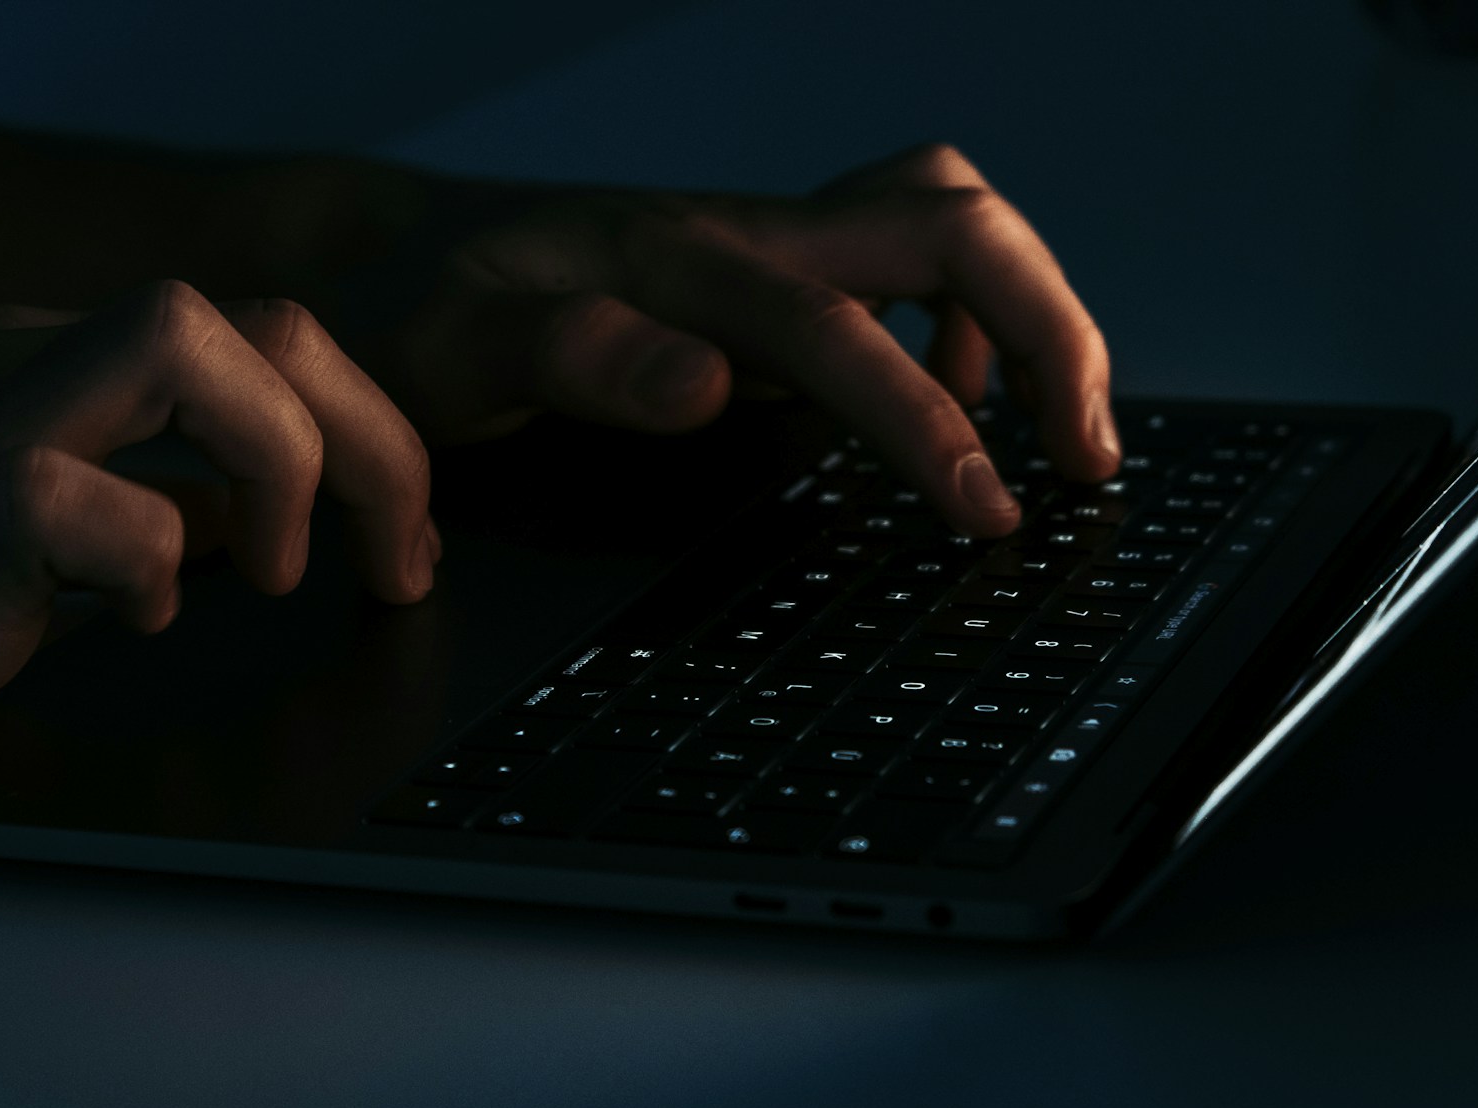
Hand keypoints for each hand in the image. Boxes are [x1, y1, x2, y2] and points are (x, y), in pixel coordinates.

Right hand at [0, 281, 434, 774]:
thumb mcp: (37, 532)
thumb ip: (152, 511)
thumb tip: (281, 533)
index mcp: (65, 376)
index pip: (266, 344)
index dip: (374, 432)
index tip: (408, 540)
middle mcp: (32, 374)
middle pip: (267, 326)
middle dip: (380, 442)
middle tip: (399, 563)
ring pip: (187, 343)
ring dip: (287, 465)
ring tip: (280, 578)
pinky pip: (72, 500)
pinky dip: (145, 566)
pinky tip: (136, 626)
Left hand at [354, 143, 1117, 535]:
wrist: (392, 262)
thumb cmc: (410, 317)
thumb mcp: (441, 351)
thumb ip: (563, 357)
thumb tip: (705, 384)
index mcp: (670, 260)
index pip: (831, 329)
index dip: (920, 420)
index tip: (988, 513)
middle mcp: (737, 237)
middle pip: (942, 224)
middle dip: (1047, 329)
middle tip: (1086, 456)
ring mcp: (760, 249)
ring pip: (940, 223)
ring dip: (1027, 312)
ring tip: (1058, 433)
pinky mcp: (767, 280)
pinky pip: (904, 265)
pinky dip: (968, 322)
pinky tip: (956, 395)